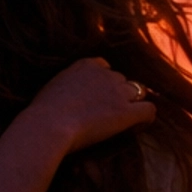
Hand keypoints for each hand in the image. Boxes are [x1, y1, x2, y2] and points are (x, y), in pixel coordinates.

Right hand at [27, 57, 155, 155]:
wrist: (47, 125)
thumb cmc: (41, 113)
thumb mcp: (53, 87)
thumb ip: (67, 86)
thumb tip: (69, 97)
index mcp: (86, 64)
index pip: (105, 67)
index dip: (104, 83)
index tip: (98, 98)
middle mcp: (105, 74)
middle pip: (121, 81)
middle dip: (117, 95)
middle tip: (107, 114)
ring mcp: (117, 92)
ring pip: (137, 92)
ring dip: (131, 105)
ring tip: (123, 122)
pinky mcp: (125, 112)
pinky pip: (149, 110)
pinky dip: (146, 118)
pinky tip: (137, 127)